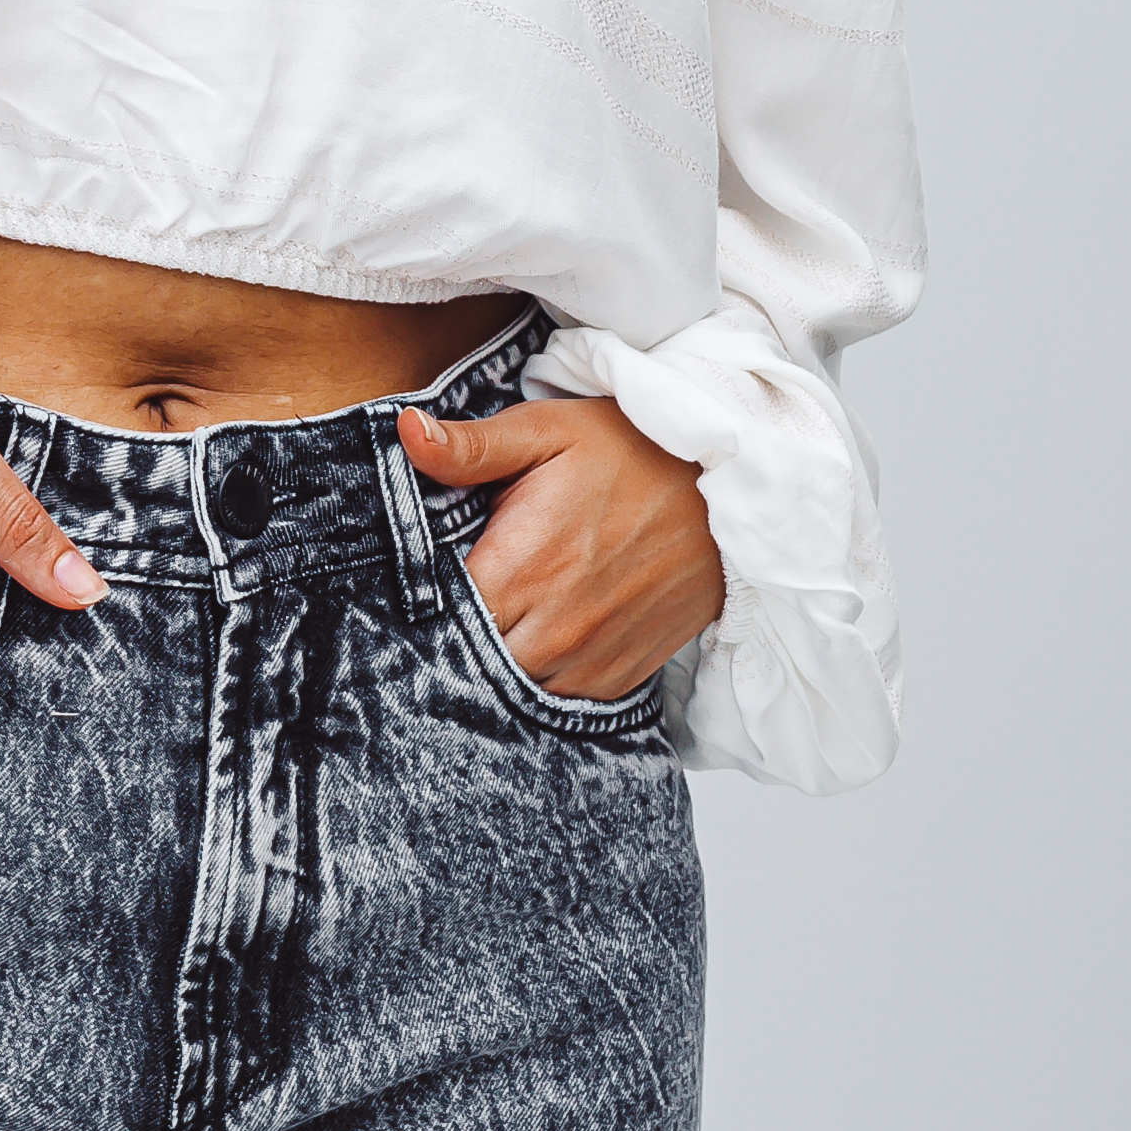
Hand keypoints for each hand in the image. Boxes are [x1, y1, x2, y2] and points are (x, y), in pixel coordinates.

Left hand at [398, 394, 723, 700]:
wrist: (725, 491)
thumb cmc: (629, 452)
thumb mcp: (545, 432)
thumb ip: (470, 448)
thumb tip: (405, 433)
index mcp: (521, 569)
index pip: (440, 615)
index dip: (425, 600)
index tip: (429, 577)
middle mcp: (553, 629)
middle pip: (471, 659)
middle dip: (458, 633)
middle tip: (465, 594)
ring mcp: (590, 660)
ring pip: (513, 685)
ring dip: (499, 658)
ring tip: (505, 613)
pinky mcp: (620, 677)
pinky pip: (560, 698)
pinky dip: (544, 674)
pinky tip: (542, 634)